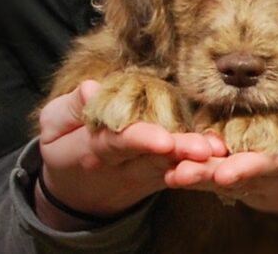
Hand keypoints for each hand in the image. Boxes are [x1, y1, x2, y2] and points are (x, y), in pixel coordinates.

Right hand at [38, 80, 225, 219]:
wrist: (77, 188)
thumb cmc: (65, 146)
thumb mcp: (54, 125)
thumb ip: (72, 107)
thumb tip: (91, 88)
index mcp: (96, 150)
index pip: (120, 143)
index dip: (142, 140)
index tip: (163, 140)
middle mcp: (126, 165)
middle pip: (155, 158)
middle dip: (180, 152)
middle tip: (205, 148)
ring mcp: (146, 173)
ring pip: (173, 167)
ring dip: (196, 161)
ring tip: (218, 151)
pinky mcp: (160, 174)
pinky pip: (181, 171)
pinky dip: (201, 167)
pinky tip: (222, 156)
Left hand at [165, 100, 277, 220]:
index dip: (255, 165)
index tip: (225, 169)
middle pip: (252, 179)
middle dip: (215, 177)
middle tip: (180, 173)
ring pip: (239, 186)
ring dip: (206, 182)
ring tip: (173, 174)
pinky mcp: (270, 191)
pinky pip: (239, 187)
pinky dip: (211, 182)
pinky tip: (184, 172)